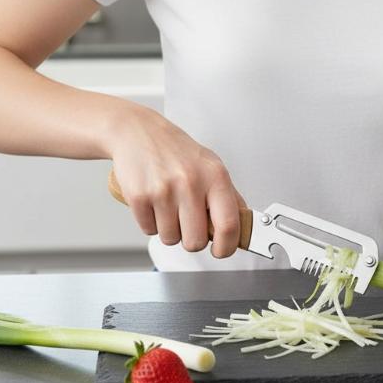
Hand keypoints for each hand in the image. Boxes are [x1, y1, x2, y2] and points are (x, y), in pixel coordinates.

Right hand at [104, 106, 246, 257]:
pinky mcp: (139, 197)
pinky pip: (149, 231)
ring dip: (170, 230)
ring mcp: (164, 190)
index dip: (227, 246)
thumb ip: (228, 195)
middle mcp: (191, 182)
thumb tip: (244, 224)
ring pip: (171, 239)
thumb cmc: (176, 150)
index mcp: (215, 176)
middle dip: (192, 238)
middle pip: (196, 241)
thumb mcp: (211, 165)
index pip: (229, 224)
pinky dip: (151, 223)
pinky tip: (154, 203)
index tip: (222, 249)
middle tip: (189, 223)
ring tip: (169, 206)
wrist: (139, 132)